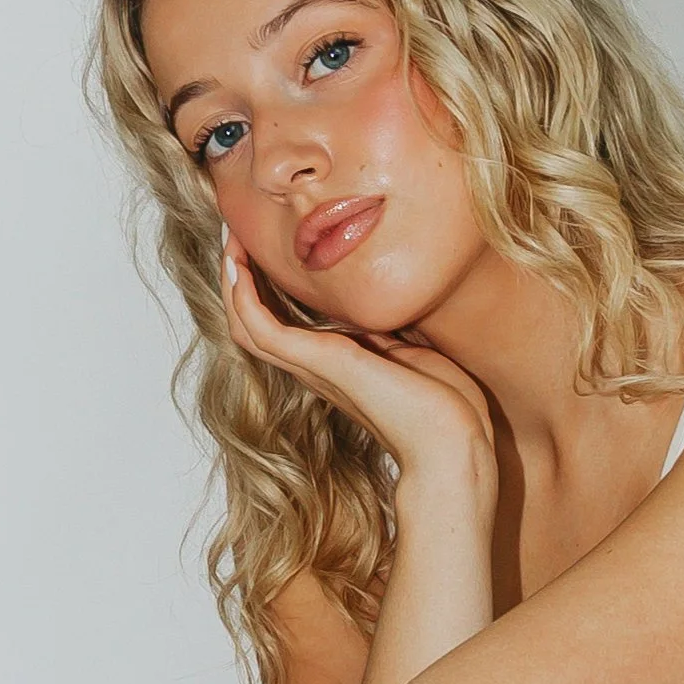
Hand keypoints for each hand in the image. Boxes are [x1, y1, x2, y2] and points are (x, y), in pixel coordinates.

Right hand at [222, 229, 496, 509]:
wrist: (452, 443)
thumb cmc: (445, 408)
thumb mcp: (415, 354)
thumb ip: (390, 334)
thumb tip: (387, 312)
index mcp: (337, 365)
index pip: (283, 327)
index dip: (266, 291)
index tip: (263, 250)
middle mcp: (317, 368)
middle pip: (253, 326)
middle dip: (240, 281)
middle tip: (235, 239)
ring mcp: (315, 367)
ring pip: (247, 326)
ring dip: (233, 284)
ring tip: (231, 244)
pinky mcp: (322, 362)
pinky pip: (262, 330)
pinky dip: (244, 298)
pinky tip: (239, 268)